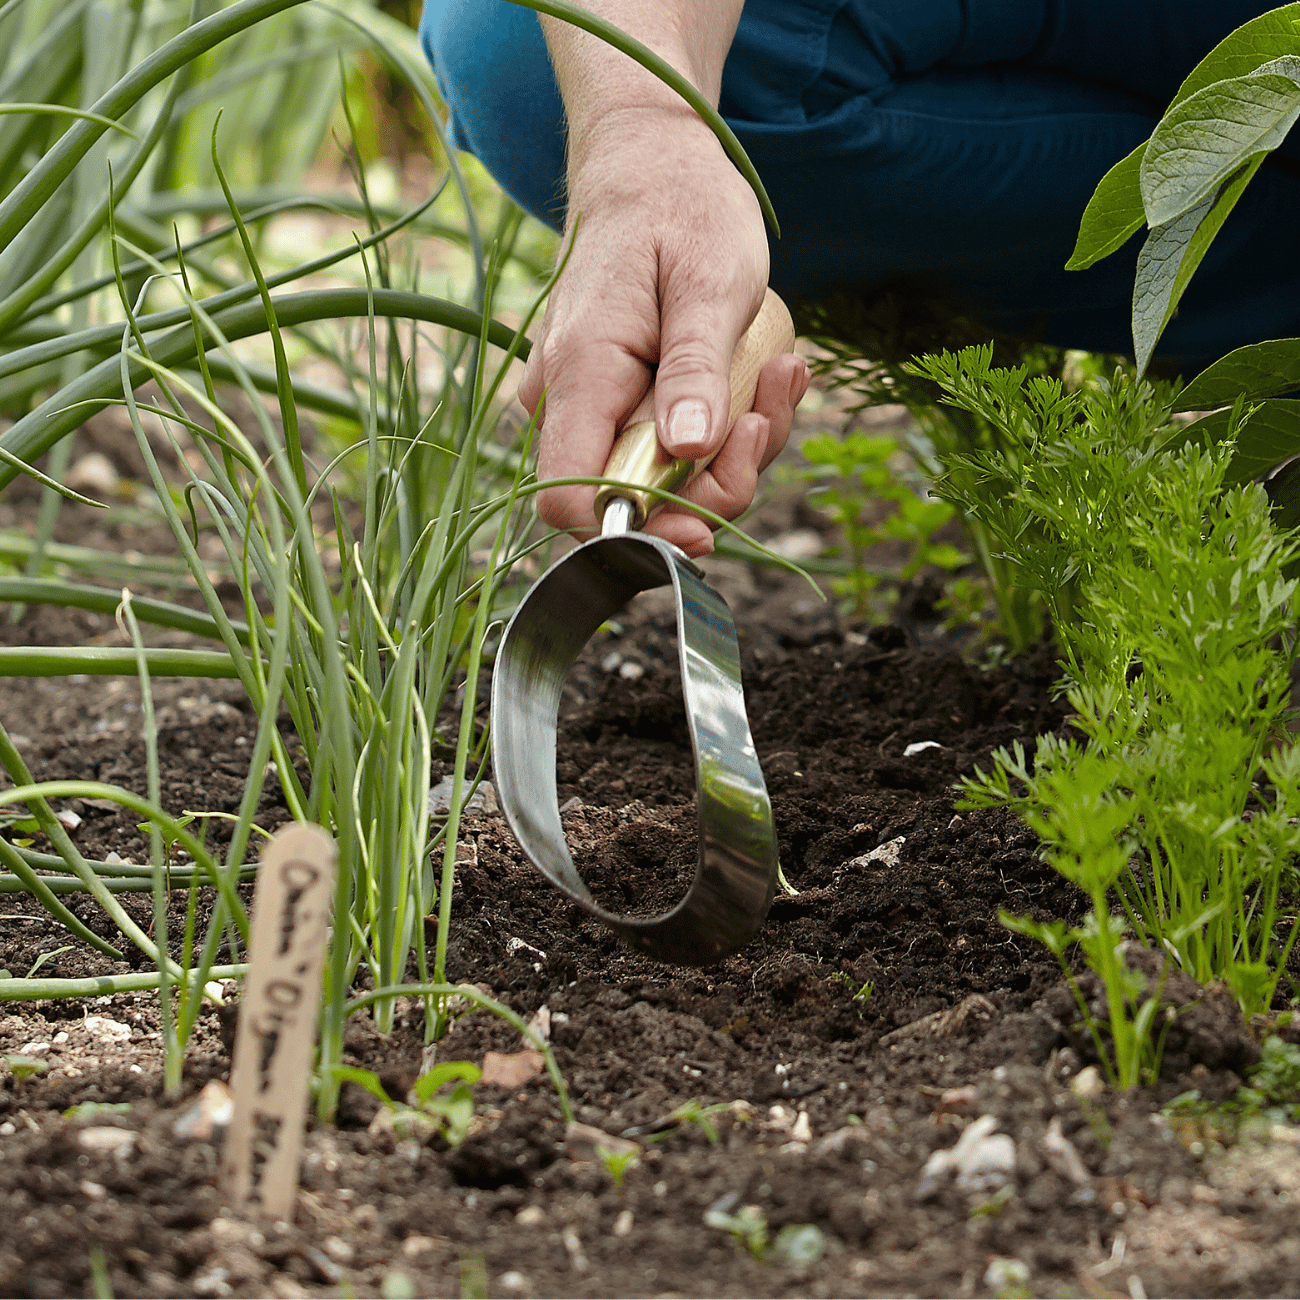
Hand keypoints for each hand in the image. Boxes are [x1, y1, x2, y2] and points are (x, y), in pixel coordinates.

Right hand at [519, 112, 809, 556]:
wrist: (653, 167)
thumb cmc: (681, 210)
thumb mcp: (710, 284)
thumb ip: (695, 371)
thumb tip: (687, 451)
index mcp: (581, 373)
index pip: (569, 497)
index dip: (634, 528)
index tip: (705, 522)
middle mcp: (567, 399)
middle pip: (629, 499)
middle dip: (713, 484)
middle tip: (766, 420)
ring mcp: (588, 403)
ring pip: (658, 477)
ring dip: (733, 450)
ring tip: (781, 374)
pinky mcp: (615, 402)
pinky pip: (668, 446)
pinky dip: (724, 429)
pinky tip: (766, 377)